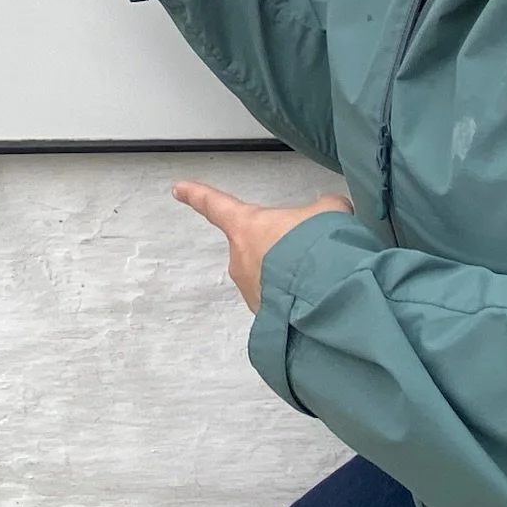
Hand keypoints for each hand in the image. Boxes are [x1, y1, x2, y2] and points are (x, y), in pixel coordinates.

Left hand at [172, 181, 353, 311]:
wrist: (323, 296)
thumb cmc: (314, 245)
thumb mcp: (328, 213)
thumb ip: (323, 209)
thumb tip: (328, 212)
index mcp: (246, 226)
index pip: (215, 205)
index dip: (197, 194)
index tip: (177, 188)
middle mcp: (240, 259)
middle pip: (256, 247)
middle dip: (280, 249)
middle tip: (310, 251)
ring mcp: (250, 291)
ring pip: (270, 276)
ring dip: (291, 275)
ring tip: (321, 275)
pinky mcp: (264, 317)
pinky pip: (279, 300)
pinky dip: (296, 296)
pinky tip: (319, 295)